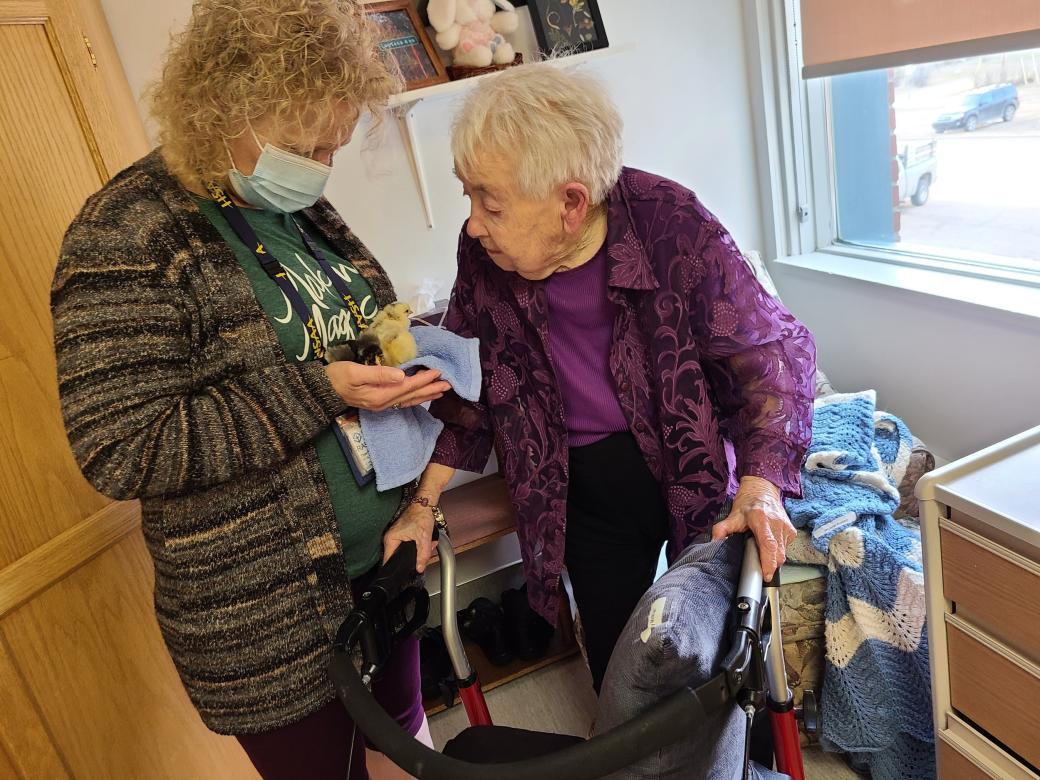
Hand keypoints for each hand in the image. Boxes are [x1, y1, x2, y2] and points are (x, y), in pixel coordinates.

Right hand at [324, 362, 450, 411]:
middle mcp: (384, 403)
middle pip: (412, 395)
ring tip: (441, 390)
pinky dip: (416, 398)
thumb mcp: (355, 371)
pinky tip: (422, 396)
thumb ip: (378, 374)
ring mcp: (382, 405)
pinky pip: (403, 401)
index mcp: (380, 395)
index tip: (438, 371)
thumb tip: (400, 375)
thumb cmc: (337, 377)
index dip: (424, 379)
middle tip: (449, 383)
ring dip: (426, 395)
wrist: (322, 390)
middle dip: (431, 389)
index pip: (408, 386)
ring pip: (410, 400)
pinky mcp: (380, 403)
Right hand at [383, 501, 436, 572]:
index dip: (396, 568)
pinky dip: (418, 544)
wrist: (424, 503)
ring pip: (406, 551)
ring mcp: (396, 536)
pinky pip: (409, 545)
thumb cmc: (421, 514)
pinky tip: (425, 540)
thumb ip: (423, 554)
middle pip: (400, 557)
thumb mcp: (424, 537)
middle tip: (423, 553)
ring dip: (418, 550)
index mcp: (390, 539)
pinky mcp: (402, 534)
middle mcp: (391, 538)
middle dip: (413, 557)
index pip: (388, 561)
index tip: (401, 573)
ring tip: (426, 544)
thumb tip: (420, 567)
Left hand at [711, 476, 795, 580]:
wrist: (763, 489)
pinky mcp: (792, 531)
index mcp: (762, 519)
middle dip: (770, 566)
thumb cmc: (748, 502)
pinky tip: (768, 545)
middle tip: (759, 569)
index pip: (768, 545)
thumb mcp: (733, 515)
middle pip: (778, 554)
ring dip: (773, 559)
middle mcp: (777, 523)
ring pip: (783, 553)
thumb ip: (722, 529)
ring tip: (761, 552)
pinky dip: (777, 551)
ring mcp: (786, 527)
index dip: (768, 562)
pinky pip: (786, 548)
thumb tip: (714, 543)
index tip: (766, 575)